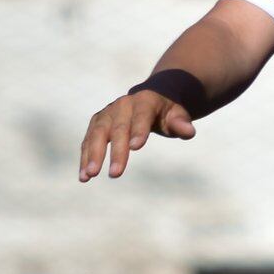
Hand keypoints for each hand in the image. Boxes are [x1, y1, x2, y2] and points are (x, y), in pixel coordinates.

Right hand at [78, 83, 197, 181]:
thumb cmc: (168, 111)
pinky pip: (88, 140)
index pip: (142, 115)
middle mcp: (123, 105)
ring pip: (97, 133)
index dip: (139, 130)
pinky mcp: (97, 123)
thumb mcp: (178, 115)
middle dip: (115, 151)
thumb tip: (189, 132)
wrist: (152, 96)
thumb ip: (181, 123)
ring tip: (89, 176)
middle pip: (118, 128)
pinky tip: (84, 176)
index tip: (136, 148)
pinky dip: (85, 157)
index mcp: (146, 101)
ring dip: (92, 155)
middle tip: (115, 174)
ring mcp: (108, 113)